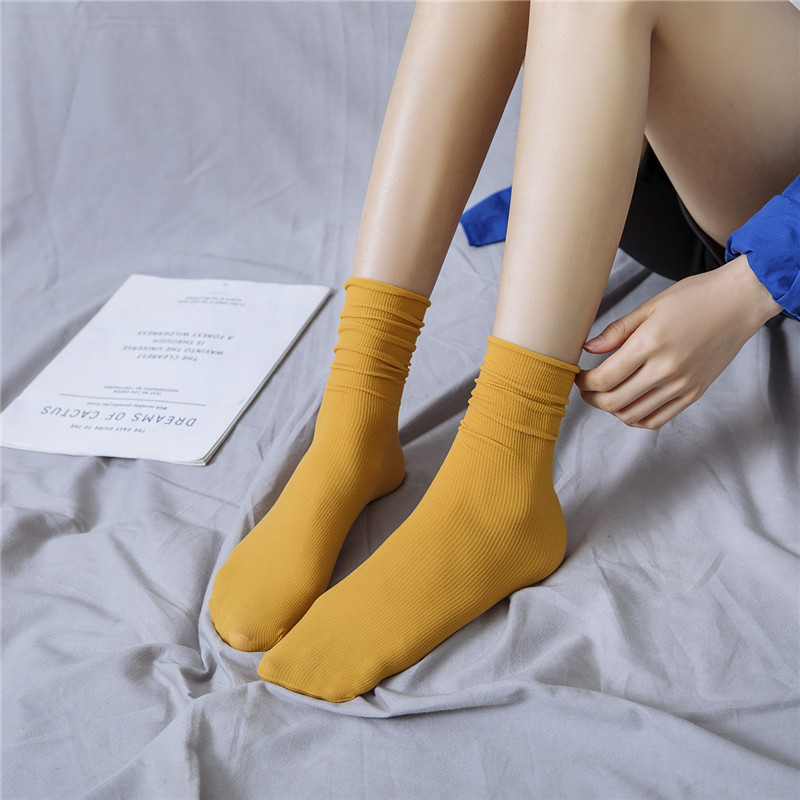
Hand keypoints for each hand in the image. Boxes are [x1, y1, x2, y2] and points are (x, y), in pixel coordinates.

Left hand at [576, 255, 781, 428]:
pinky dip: (636, 418)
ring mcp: (681, 385)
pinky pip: (657, 419)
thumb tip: (588, 349)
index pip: (603, 379)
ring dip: (611, 410)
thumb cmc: (695, 297)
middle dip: (591, 398)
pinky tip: (628, 404)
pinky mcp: (694, 393)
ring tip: (605, 395)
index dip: (582, 382)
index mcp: (650, 344)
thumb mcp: (649, 306)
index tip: (577, 375)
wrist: (740, 302)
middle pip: (613, 402)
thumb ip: (617, 331)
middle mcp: (666, 369)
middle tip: (585, 388)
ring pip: (633, 415)